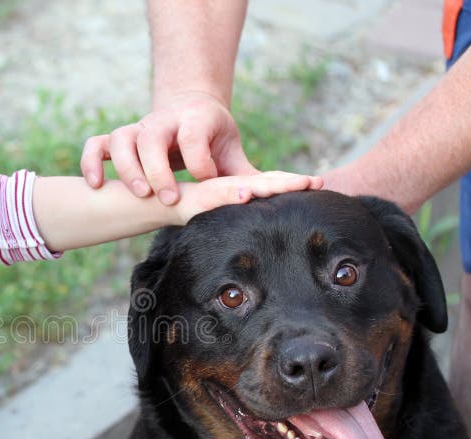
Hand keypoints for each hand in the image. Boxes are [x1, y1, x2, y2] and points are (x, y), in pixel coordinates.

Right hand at [80, 91, 258, 204]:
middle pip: (151, 137)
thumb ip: (249, 173)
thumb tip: (294, 191)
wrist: (186, 108)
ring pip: (121, 139)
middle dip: (157, 169)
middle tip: (168, 198)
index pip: (193, 135)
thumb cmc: (211, 137)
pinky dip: (91, 162)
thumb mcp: (231, 150)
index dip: (198, 159)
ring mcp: (137, 128)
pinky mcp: (117, 139)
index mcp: (195, 120)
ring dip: (126, 168)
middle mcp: (163, 121)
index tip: (206, 181)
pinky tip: (96, 186)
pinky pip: (95, 144)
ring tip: (141, 195)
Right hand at [174, 171, 323, 224]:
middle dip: (290, 182)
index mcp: (238, 189)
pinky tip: (247, 193)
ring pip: (247, 184)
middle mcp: (229, 187)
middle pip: (265, 181)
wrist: (152, 198)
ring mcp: (215, 190)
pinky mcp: (197, 197)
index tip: (318, 184)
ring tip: (294, 184)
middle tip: (316, 182)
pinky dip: (233, 192)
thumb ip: (236, 209)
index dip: (291, 183)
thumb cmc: (185, 204)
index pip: (269, 183)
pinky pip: (217, 195)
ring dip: (270, 184)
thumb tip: (254, 224)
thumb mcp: (218, 208)